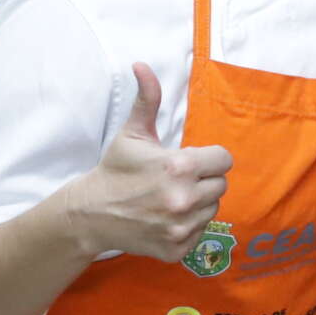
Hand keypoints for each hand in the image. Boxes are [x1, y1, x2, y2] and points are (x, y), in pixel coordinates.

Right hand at [68, 65, 232, 261]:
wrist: (91, 214)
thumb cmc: (116, 170)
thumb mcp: (132, 132)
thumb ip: (147, 99)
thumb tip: (142, 65)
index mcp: (179, 167)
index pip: (224, 160)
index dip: (208, 158)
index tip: (189, 161)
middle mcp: (184, 199)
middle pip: (221, 185)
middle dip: (203, 180)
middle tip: (176, 180)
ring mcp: (181, 227)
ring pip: (213, 209)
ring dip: (198, 203)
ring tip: (170, 198)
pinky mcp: (177, 249)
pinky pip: (201, 233)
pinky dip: (188, 226)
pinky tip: (166, 218)